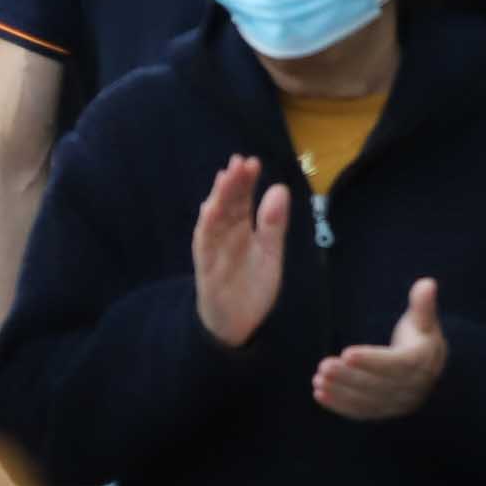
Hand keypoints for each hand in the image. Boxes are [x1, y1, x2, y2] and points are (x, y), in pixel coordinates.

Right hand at [190, 156, 287, 347]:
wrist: (237, 324)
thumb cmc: (252, 284)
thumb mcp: (270, 253)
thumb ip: (273, 224)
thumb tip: (280, 188)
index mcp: (242, 229)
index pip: (243, 200)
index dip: (246, 182)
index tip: (252, 162)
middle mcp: (226, 235)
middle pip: (228, 205)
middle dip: (233, 184)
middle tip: (240, 162)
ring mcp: (214, 250)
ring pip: (214, 220)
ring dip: (219, 198)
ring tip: (226, 177)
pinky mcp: (206, 268)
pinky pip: (205, 245)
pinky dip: (207, 227)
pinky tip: (210, 209)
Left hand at [315, 279, 446, 420]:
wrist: (429, 368)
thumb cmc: (420, 336)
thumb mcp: (423, 319)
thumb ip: (422, 304)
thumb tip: (427, 283)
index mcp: (421, 363)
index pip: (394, 364)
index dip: (370, 360)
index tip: (346, 353)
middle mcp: (412, 388)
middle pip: (377, 384)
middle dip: (348, 377)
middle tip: (323, 366)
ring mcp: (397, 404)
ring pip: (366, 400)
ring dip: (340, 392)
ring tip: (318, 379)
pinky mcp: (384, 412)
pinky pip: (361, 411)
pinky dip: (340, 405)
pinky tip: (319, 393)